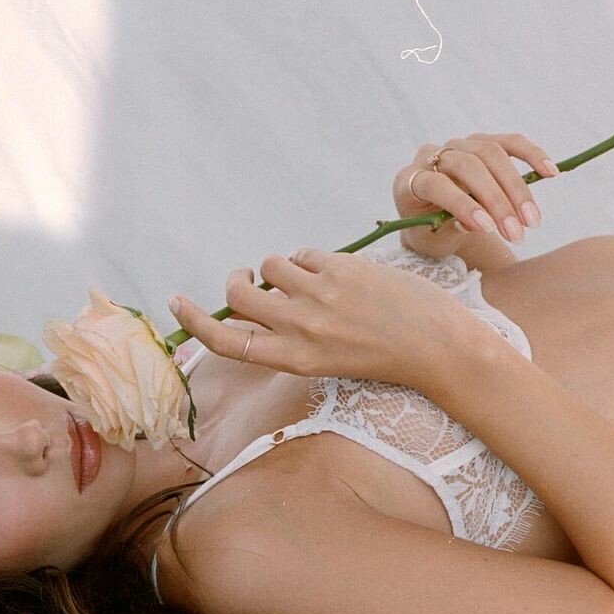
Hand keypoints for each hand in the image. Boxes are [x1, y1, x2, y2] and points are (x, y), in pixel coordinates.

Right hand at [169, 248, 473, 391]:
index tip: (176, 301)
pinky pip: (302, 254)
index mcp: (292, 359)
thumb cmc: (383, 357)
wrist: (437, 347)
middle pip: (237, 297)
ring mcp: (318, 297)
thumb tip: (260, 298)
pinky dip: (309, 259)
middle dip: (236, 281)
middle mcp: (298, 329)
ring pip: (270, 267)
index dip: (194, 322)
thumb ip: (290, 333)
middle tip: (246, 279)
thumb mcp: (326, 358)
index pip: (227, 342)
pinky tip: (334, 272)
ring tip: (305, 278)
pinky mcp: (340, 270)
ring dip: (278, 268)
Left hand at [393, 132, 559, 257]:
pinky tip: (551, 173)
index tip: (488, 229)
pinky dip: (531, 155)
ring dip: (516, 188)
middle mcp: (431, 156)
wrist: (429, 219)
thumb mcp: (432, 238)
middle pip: (469, 167)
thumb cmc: (429, 232)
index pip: (437, 184)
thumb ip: (450, 227)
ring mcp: (457, 145)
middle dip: (496, 202)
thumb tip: (480, 223)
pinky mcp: (481, 142)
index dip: (462, 205)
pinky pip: (509, 142)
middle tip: (517, 233)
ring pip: (491, 153)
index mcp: (409, 181)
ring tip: (532, 220)